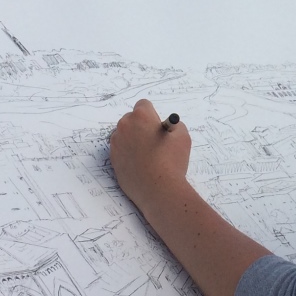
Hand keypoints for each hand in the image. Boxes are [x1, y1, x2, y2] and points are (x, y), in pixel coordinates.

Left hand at [109, 99, 191, 218]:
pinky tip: (141, 165)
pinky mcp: (113, 160)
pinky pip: (120, 150)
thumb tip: (166, 127)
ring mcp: (116, 144)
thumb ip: (174, 124)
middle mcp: (124, 127)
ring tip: (147, 156)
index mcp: (140, 117)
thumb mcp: (182, 136)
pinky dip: (128, 154)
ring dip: (133, 139)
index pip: (143, 105)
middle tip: (154, 141)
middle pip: (131, 119)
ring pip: (124, 135)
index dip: (153, 115)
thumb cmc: (172, 161)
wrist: (158, 190)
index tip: (158, 127)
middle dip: (141, 126)